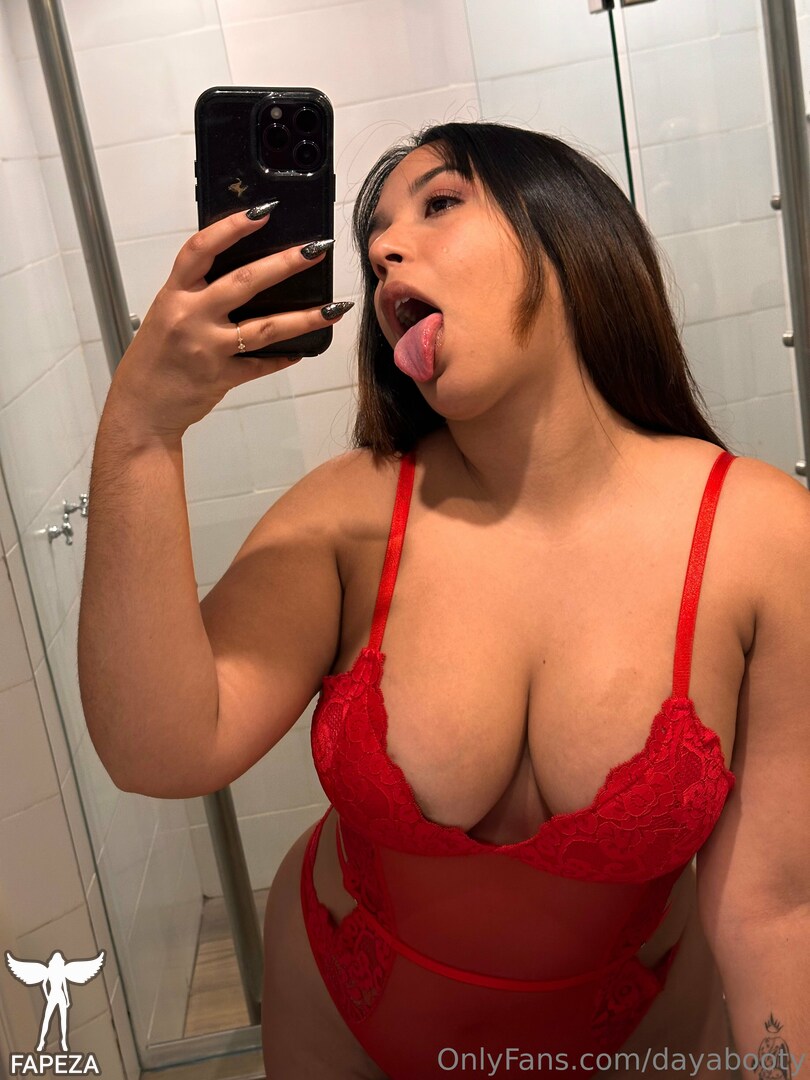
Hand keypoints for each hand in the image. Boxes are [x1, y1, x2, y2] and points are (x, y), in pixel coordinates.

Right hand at [106, 207, 349, 439]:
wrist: (140, 410)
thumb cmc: (152, 360)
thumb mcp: (165, 315)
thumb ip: (195, 294)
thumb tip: (240, 274)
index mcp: (173, 295)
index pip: (201, 249)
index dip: (232, 227)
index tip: (263, 212)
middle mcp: (190, 317)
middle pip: (244, 282)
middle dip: (286, 263)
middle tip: (317, 250)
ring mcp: (208, 349)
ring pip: (266, 328)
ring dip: (304, 317)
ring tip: (334, 308)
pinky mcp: (222, 378)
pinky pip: (262, 365)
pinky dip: (284, 357)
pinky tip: (304, 350)